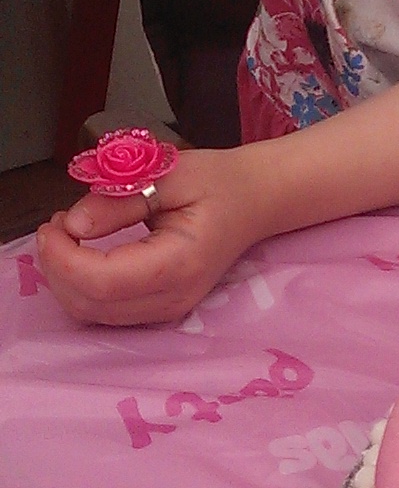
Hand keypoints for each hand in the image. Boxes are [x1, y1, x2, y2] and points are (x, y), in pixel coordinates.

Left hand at [36, 145, 267, 325]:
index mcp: (180, 262)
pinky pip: (104, 311)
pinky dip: (80, 286)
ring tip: (65, 235)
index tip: (53, 223)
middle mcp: (174, 297)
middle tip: (55, 224)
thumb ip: (118, 198)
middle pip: (92, 304)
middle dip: (56, 267)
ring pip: (92, 313)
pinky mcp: (159, 310)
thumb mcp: (168, 173)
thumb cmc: (216, 182)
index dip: (64, 258)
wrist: (255, 202)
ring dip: (64, 278)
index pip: (104, 281)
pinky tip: (80, 253)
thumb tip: (73, 223)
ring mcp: (168, 310)